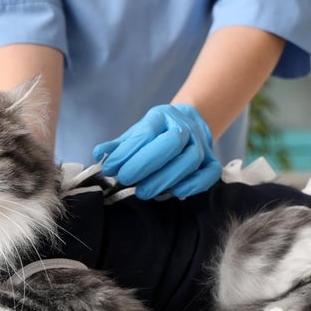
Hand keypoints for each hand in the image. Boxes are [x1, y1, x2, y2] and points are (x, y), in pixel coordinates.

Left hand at [92, 104, 221, 198]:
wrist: (189, 124)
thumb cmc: (156, 134)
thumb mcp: (136, 134)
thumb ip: (119, 145)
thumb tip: (98, 154)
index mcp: (163, 117)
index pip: (147, 132)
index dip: (128, 152)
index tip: (110, 168)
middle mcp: (185, 128)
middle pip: (172, 142)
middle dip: (146, 163)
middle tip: (126, 180)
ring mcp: (201, 145)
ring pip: (190, 160)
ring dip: (166, 178)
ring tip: (143, 192)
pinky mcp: (212, 162)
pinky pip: (209, 174)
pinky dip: (193, 185)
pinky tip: (175, 193)